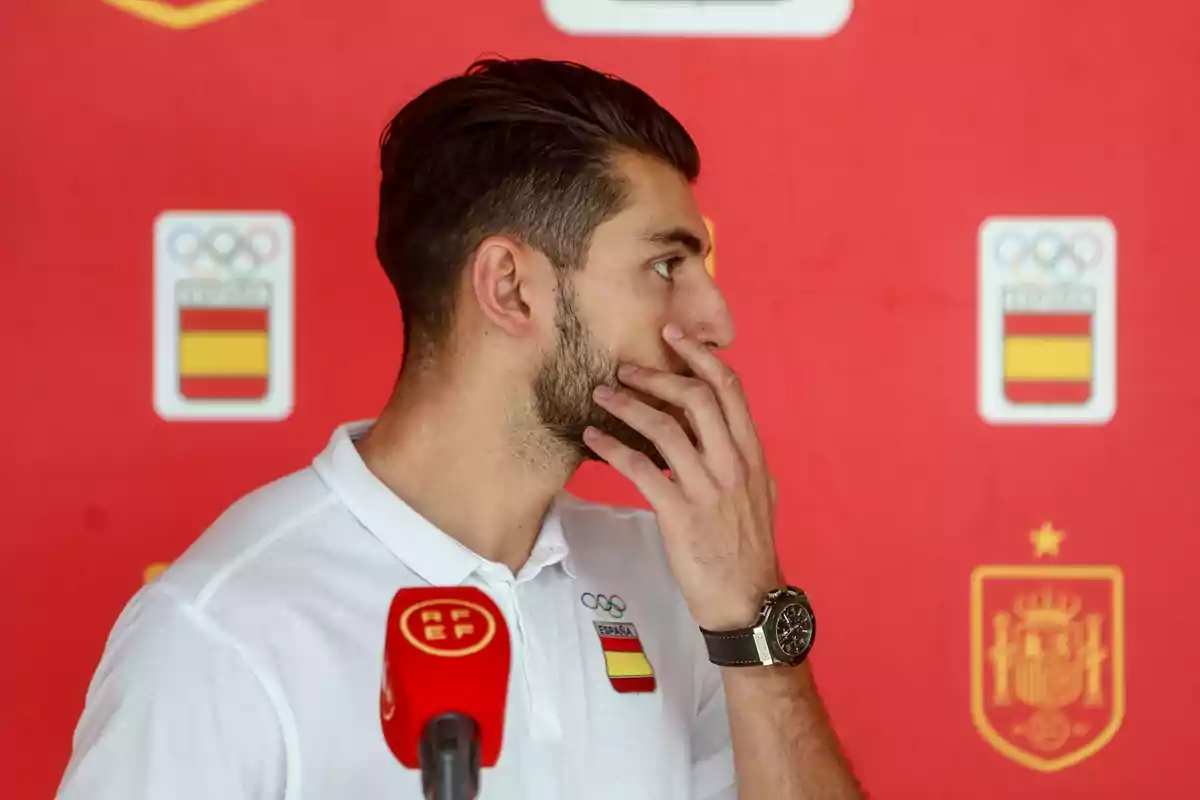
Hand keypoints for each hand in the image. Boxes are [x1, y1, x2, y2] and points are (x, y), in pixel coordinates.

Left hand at [583, 324, 782, 630]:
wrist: (747, 599)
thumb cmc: (748, 548)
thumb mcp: (758, 494)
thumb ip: (740, 458)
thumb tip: (720, 430)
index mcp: (752, 454)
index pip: (730, 390)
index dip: (701, 357)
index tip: (675, 336)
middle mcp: (733, 463)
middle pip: (696, 397)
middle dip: (658, 374)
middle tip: (626, 367)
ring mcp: (708, 488)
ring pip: (664, 427)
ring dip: (628, 405)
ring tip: (602, 395)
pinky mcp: (680, 513)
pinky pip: (641, 468)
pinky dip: (613, 447)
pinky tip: (594, 438)